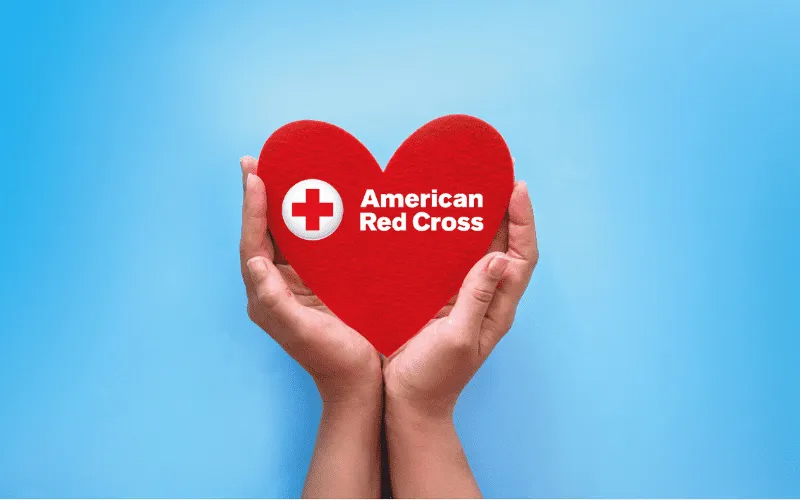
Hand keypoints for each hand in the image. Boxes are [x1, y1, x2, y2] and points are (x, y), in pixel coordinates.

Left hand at [238, 156, 381, 404]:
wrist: (359, 383)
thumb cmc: (334, 359)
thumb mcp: (303, 332)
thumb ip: (274, 301)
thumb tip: (255, 263)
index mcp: (265, 297)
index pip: (252, 243)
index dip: (253, 208)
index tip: (255, 175)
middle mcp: (273, 288)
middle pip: (261, 233)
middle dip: (258, 197)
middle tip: (256, 161)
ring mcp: (293, 286)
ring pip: (281, 236)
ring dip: (279, 204)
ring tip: (279, 171)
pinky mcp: (313, 286)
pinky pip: (304, 246)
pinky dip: (305, 221)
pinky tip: (316, 203)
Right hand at [383, 180, 537, 419]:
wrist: (408, 402)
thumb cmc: (434, 377)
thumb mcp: (459, 339)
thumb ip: (477, 298)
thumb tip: (500, 258)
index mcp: (497, 308)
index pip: (522, 256)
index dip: (523, 221)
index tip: (516, 188)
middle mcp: (486, 298)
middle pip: (506, 245)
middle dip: (504, 210)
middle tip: (495, 175)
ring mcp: (463, 297)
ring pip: (479, 249)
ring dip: (478, 219)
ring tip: (469, 187)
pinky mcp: (440, 298)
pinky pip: (451, 261)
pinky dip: (449, 237)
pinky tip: (436, 220)